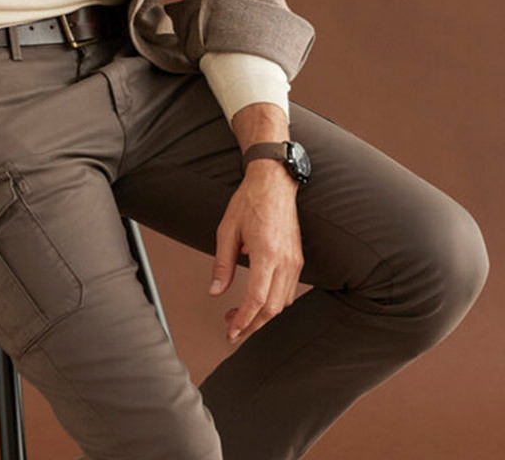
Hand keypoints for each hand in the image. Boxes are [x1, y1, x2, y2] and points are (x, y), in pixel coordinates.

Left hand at [209, 159, 303, 344]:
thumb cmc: (250, 201)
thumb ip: (222, 264)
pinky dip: (274, 303)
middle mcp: (285, 260)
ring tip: (240, 316)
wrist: (274, 182)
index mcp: (267, 252)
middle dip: (252, 325)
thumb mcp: (227, 230)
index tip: (231, 331)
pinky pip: (289, 291)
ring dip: (262, 315)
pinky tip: (257, 300)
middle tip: (232, 330)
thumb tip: (215, 291)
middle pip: (272, 308)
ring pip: (283, 303)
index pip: (257, 298)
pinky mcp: (298, 260)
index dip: (244, 320)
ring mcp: (295, 261)